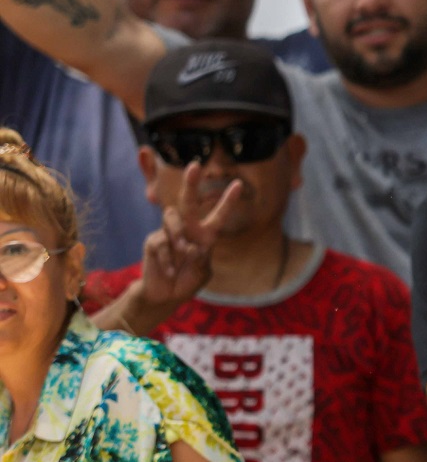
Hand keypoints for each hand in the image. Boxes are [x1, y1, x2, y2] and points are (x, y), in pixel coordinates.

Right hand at [137, 166, 243, 313]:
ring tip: (183, 252)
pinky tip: (170, 271)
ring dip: (178, 236)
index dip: (228, 201)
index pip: (219, 215)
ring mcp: (168, 233)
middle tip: (194, 165)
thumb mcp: (202, 273)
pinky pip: (161, 243)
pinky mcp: (153, 241)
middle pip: (188, 201)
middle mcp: (187, 229)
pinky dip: (167, 260)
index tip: (238, 184)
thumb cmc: (187, 281)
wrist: (165, 296)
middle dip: (191, 183)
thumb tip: (191, 246)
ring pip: (172, 219)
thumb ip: (201, 260)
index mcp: (205, 235)